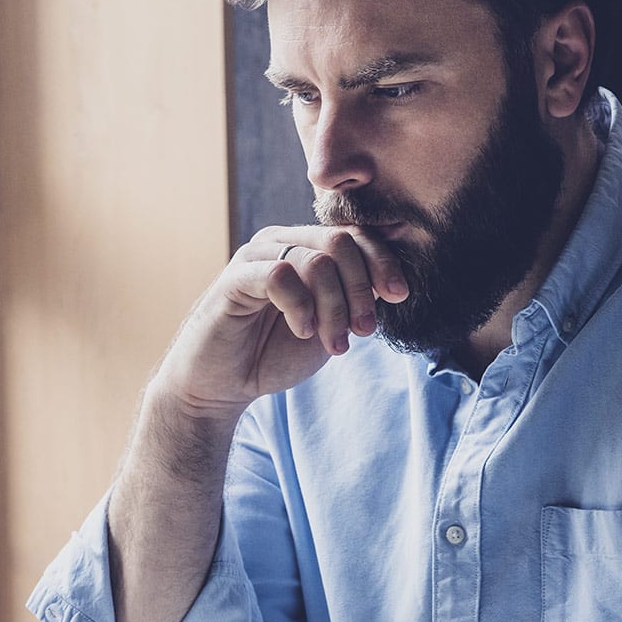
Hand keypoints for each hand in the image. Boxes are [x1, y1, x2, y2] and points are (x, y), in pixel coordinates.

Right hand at [157, 226, 410, 419]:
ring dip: (335, 307)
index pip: (354, 235)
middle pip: (340, 242)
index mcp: (304, 248)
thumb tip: (393, 281)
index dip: (382, 262)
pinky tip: (302, 332)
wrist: (221, 386)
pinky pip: (280, 276)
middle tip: (364, 330)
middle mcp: (280, 243)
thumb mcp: (327, 326)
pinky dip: (301, 307)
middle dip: (361, 288)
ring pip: (316, 261)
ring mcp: (255, 257)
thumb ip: (353, 300)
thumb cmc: (272, 354)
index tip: (399, 295)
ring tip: (335, 344)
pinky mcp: (234, 278)